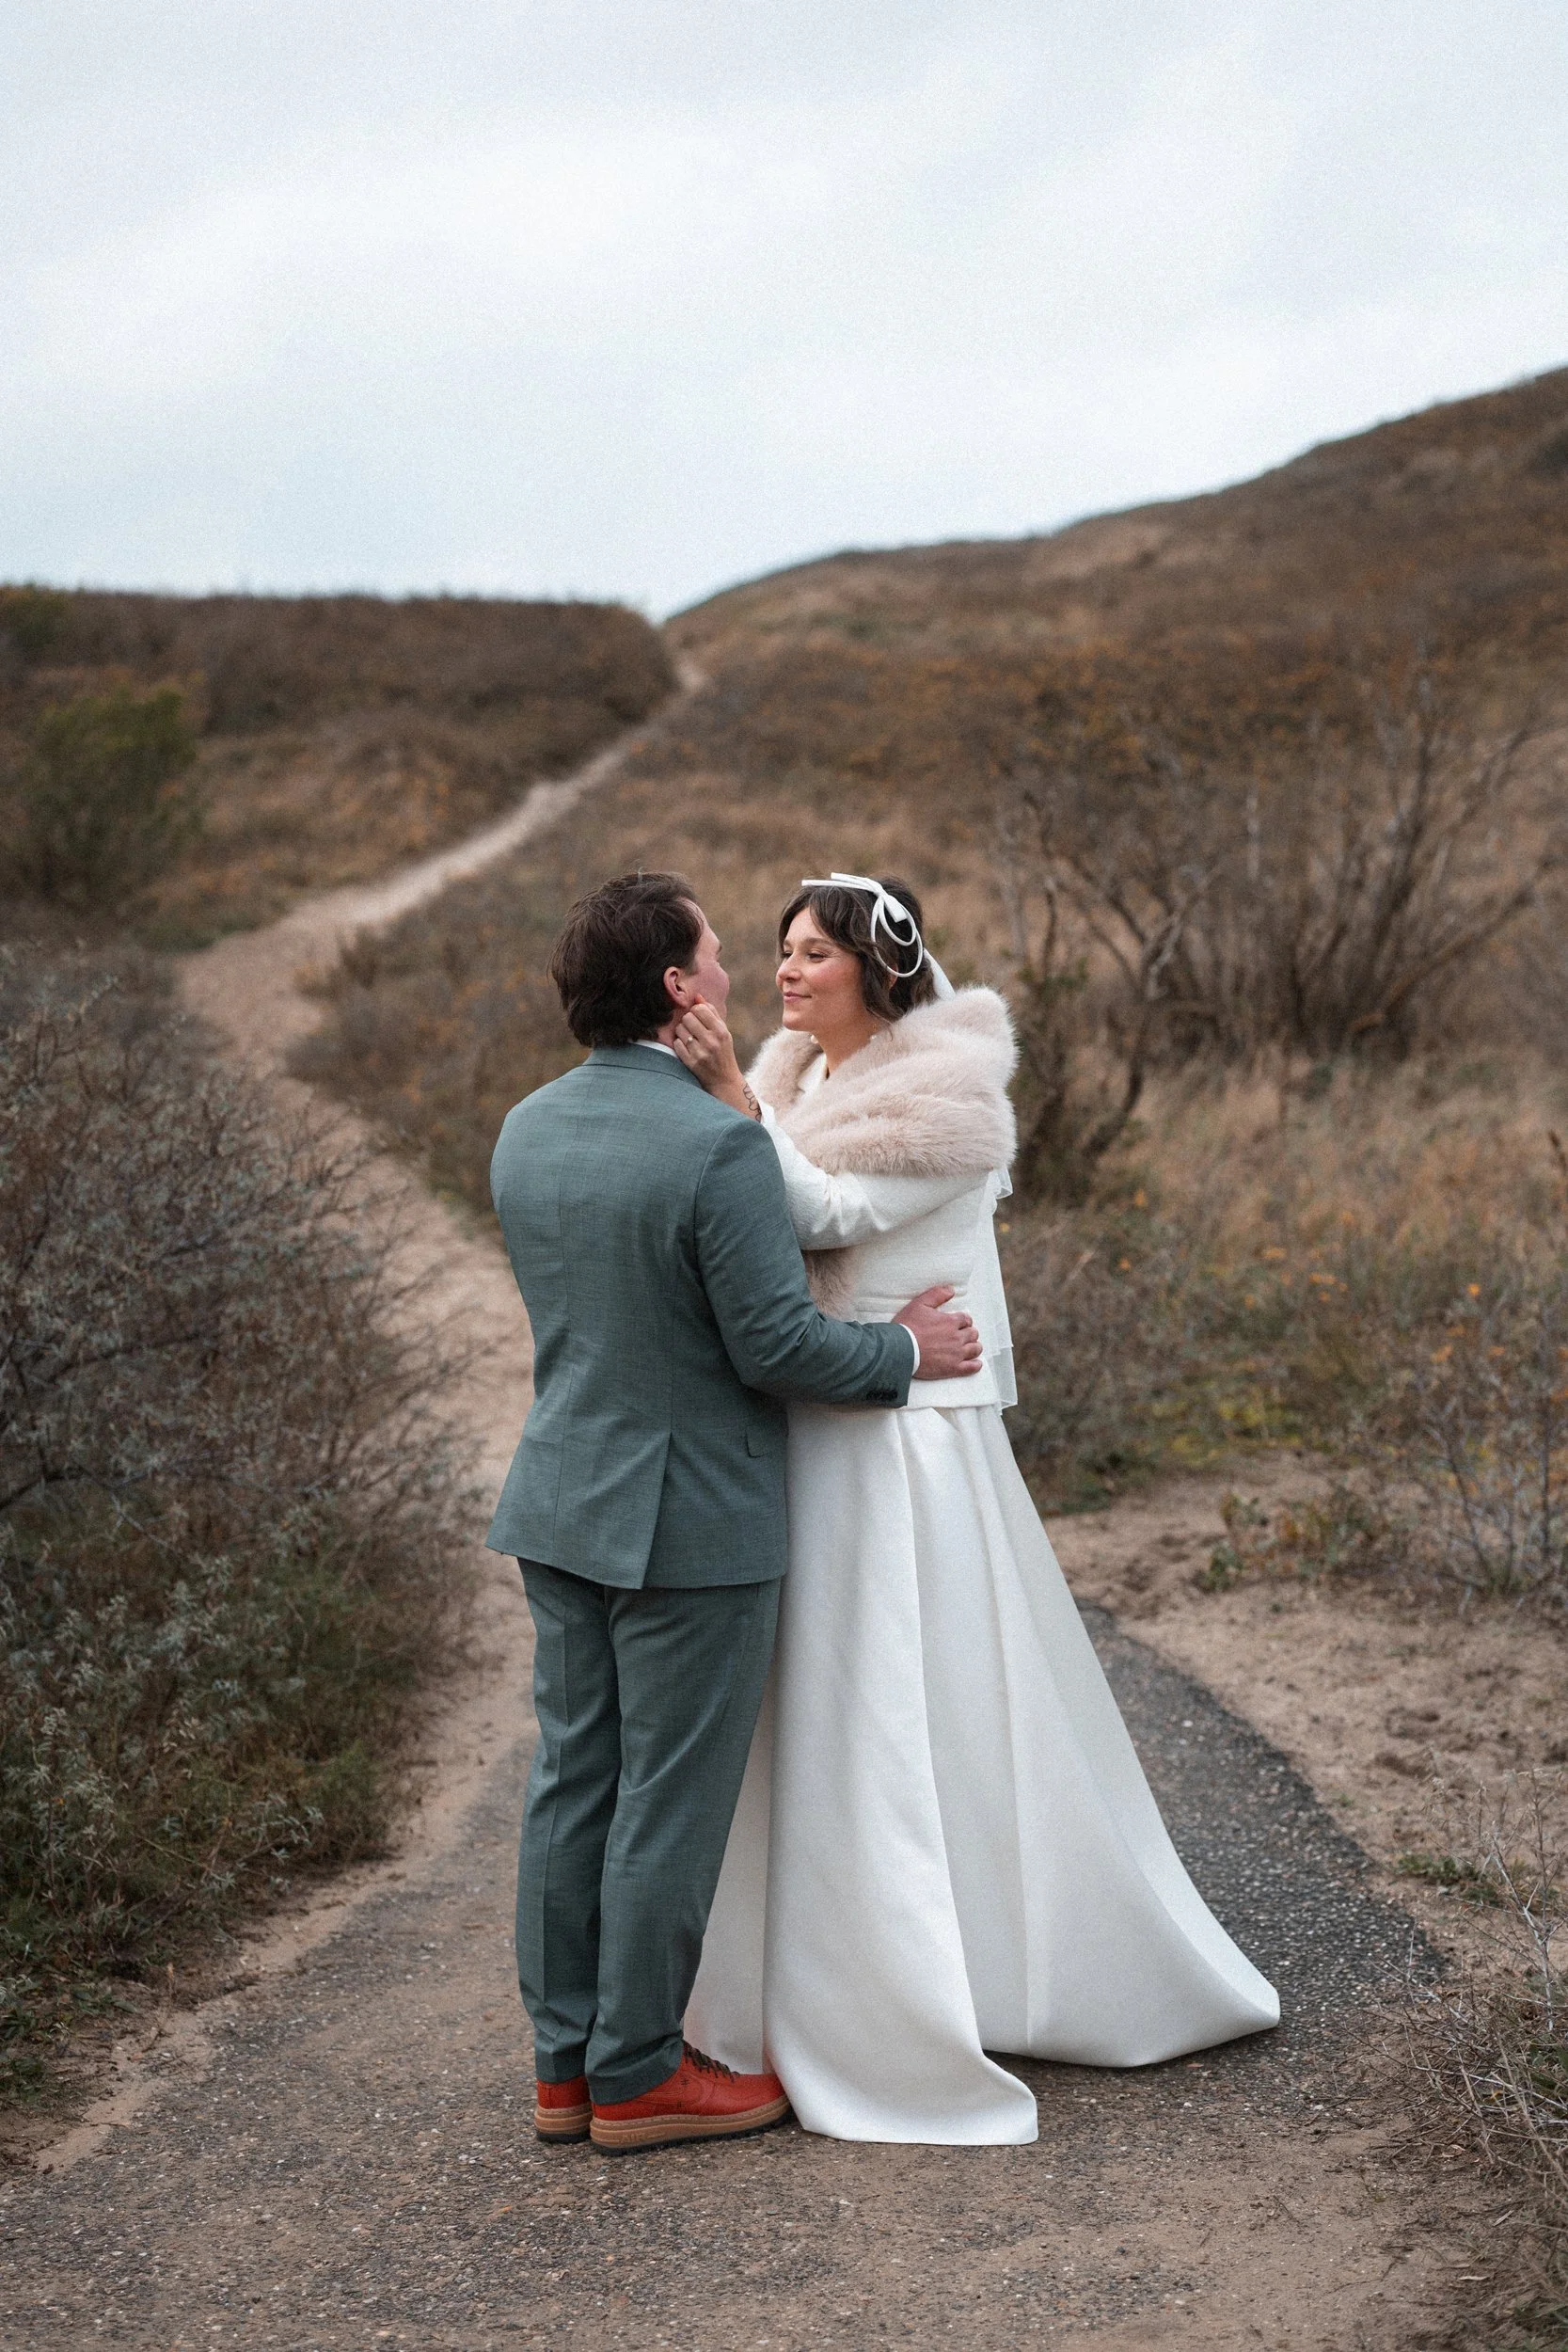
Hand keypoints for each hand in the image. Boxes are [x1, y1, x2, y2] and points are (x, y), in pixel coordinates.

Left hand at [672, 999, 753, 1116]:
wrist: (724, 1080)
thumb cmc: (723, 1052)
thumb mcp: (723, 1032)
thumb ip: (712, 1013)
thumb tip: (697, 997)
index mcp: (721, 1031)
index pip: (699, 1009)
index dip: (695, 1011)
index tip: (698, 1017)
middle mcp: (711, 1041)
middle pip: (687, 1018)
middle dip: (688, 1021)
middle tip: (692, 1028)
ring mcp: (700, 1052)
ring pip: (680, 1030)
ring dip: (682, 1032)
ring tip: (689, 1038)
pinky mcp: (690, 1062)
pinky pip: (676, 1044)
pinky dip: (679, 1044)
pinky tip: (687, 1048)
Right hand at [895, 1285, 983, 1380]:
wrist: (899, 1350)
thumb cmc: (907, 1326)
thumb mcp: (919, 1304)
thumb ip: (937, 1294)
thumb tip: (951, 1290)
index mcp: (950, 1322)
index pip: (966, 1319)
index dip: (964, 1321)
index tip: (960, 1323)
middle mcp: (957, 1337)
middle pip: (973, 1334)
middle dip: (969, 1333)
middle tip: (963, 1335)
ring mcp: (956, 1354)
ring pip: (975, 1349)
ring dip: (974, 1347)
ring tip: (969, 1347)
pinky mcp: (952, 1368)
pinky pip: (971, 1368)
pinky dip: (976, 1365)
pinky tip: (975, 1363)